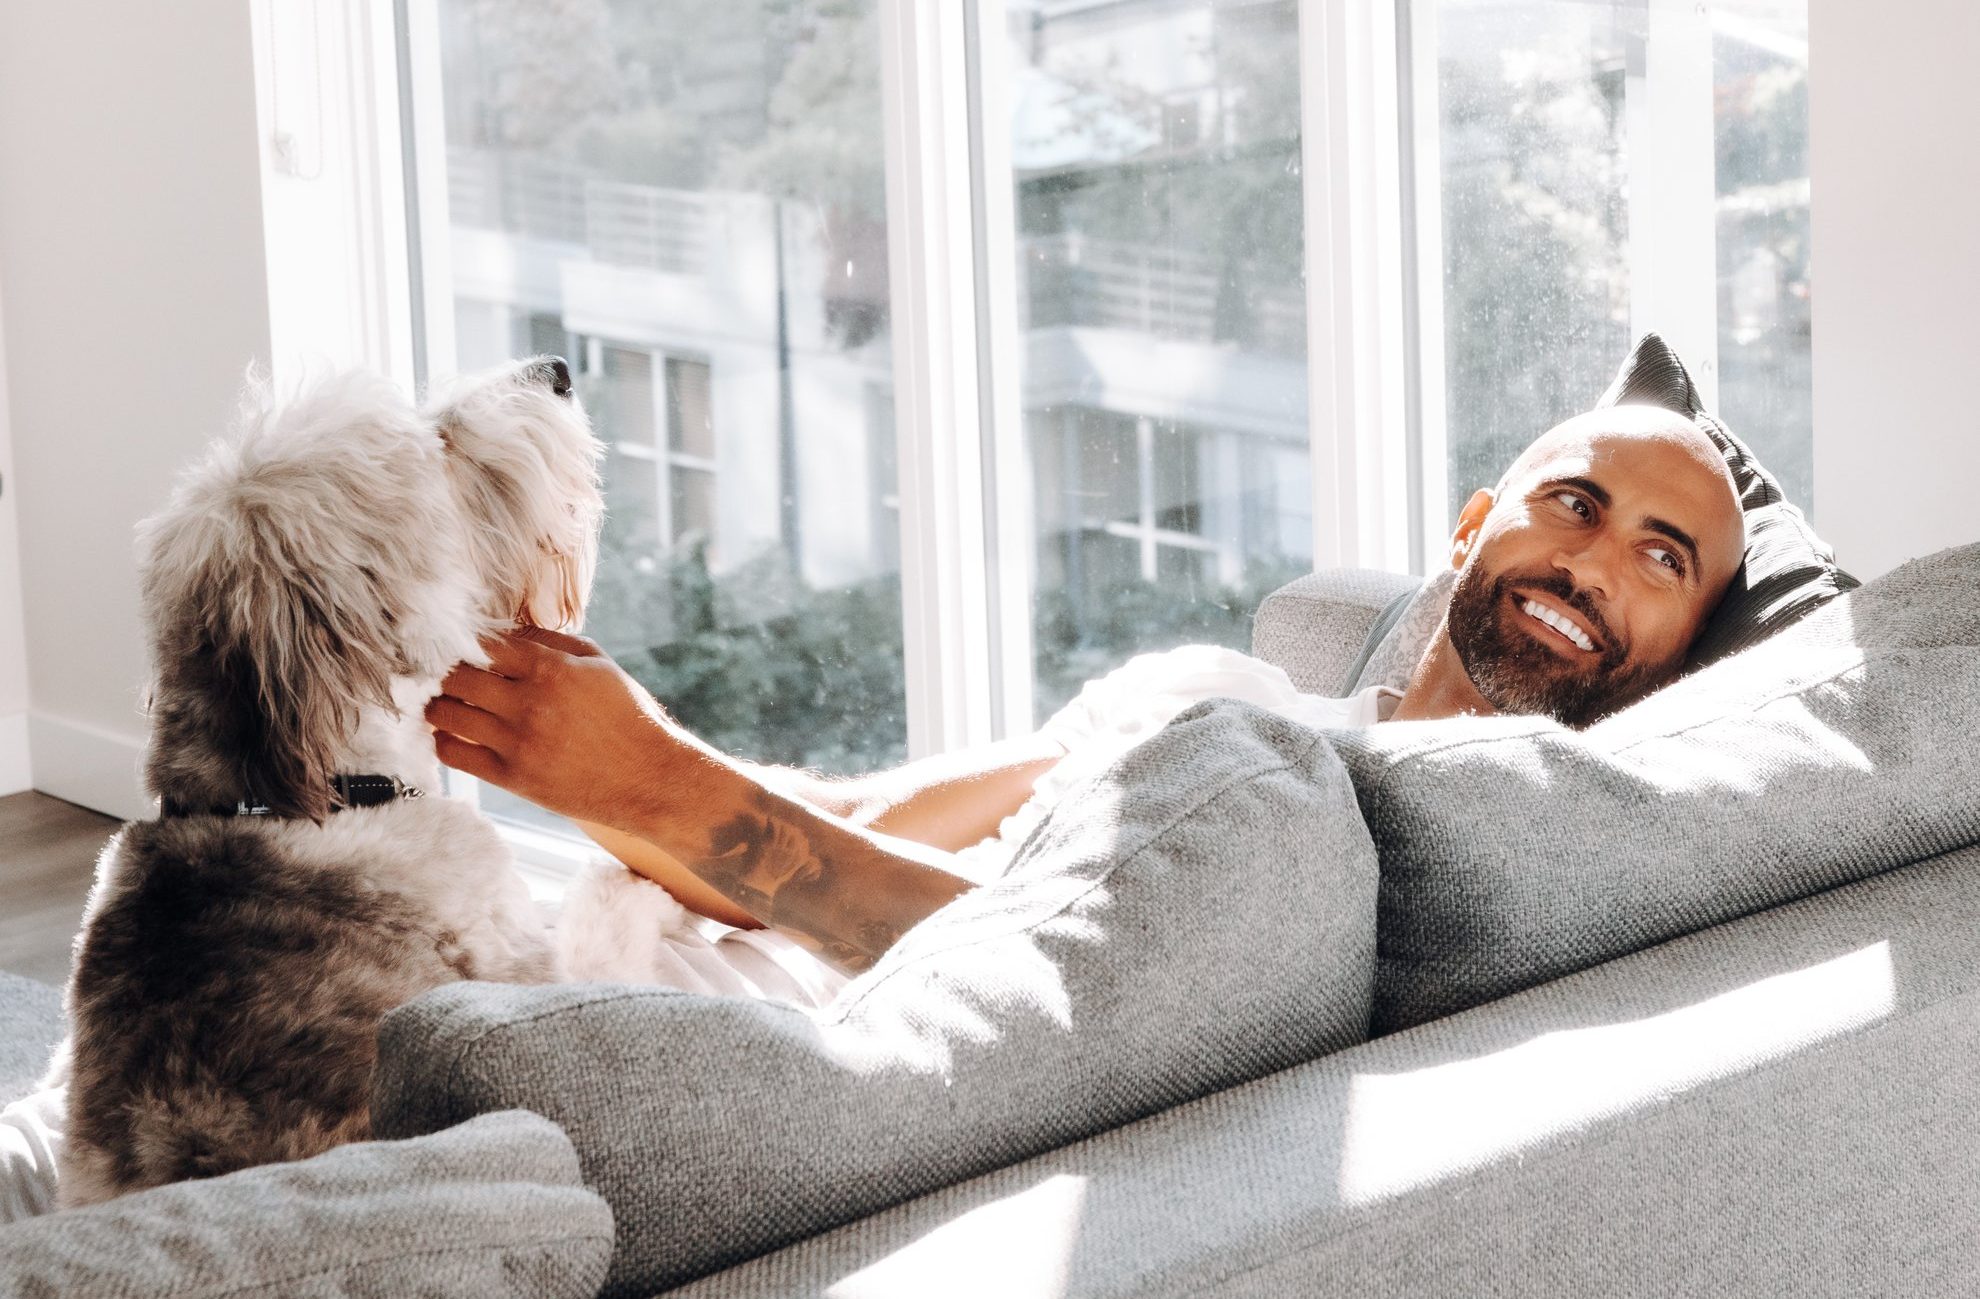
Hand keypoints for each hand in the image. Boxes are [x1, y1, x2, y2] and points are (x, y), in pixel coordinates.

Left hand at [424, 627, 696, 832]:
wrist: (649, 778)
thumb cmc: (627, 716)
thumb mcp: (598, 665)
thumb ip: (551, 642)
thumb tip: (503, 631)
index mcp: (552, 669)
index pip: (481, 643)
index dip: (463, 641)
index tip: (457, 645)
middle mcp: (530, 703)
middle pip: (454, 676)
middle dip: (445, 671)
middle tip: (445, 673)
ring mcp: (518, 743)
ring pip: (446, 714)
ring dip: (439, 704)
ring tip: (448, 702)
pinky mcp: (512, 778)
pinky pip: (453, 753)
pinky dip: (445, 739)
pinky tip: (456, 733)